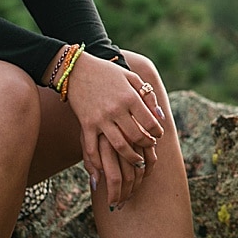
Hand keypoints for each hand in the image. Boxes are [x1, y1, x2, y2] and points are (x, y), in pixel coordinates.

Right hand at [64, 52, 165, 209]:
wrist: (76, 70)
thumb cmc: (107, 72)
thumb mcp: (131, 78)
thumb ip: (147, 96)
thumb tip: (161, 117)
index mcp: (129, 97)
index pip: (150, 122)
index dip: (157, 132)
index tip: (158, 135)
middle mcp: (116, 110)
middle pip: (137, 137)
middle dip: (146, 146)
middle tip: (149, 148)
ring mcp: (100, 119)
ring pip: (120, 146)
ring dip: (131, 157)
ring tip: (137, 160)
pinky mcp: (86, 124)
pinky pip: (93, 148)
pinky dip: (100, 162)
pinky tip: (106, 168)